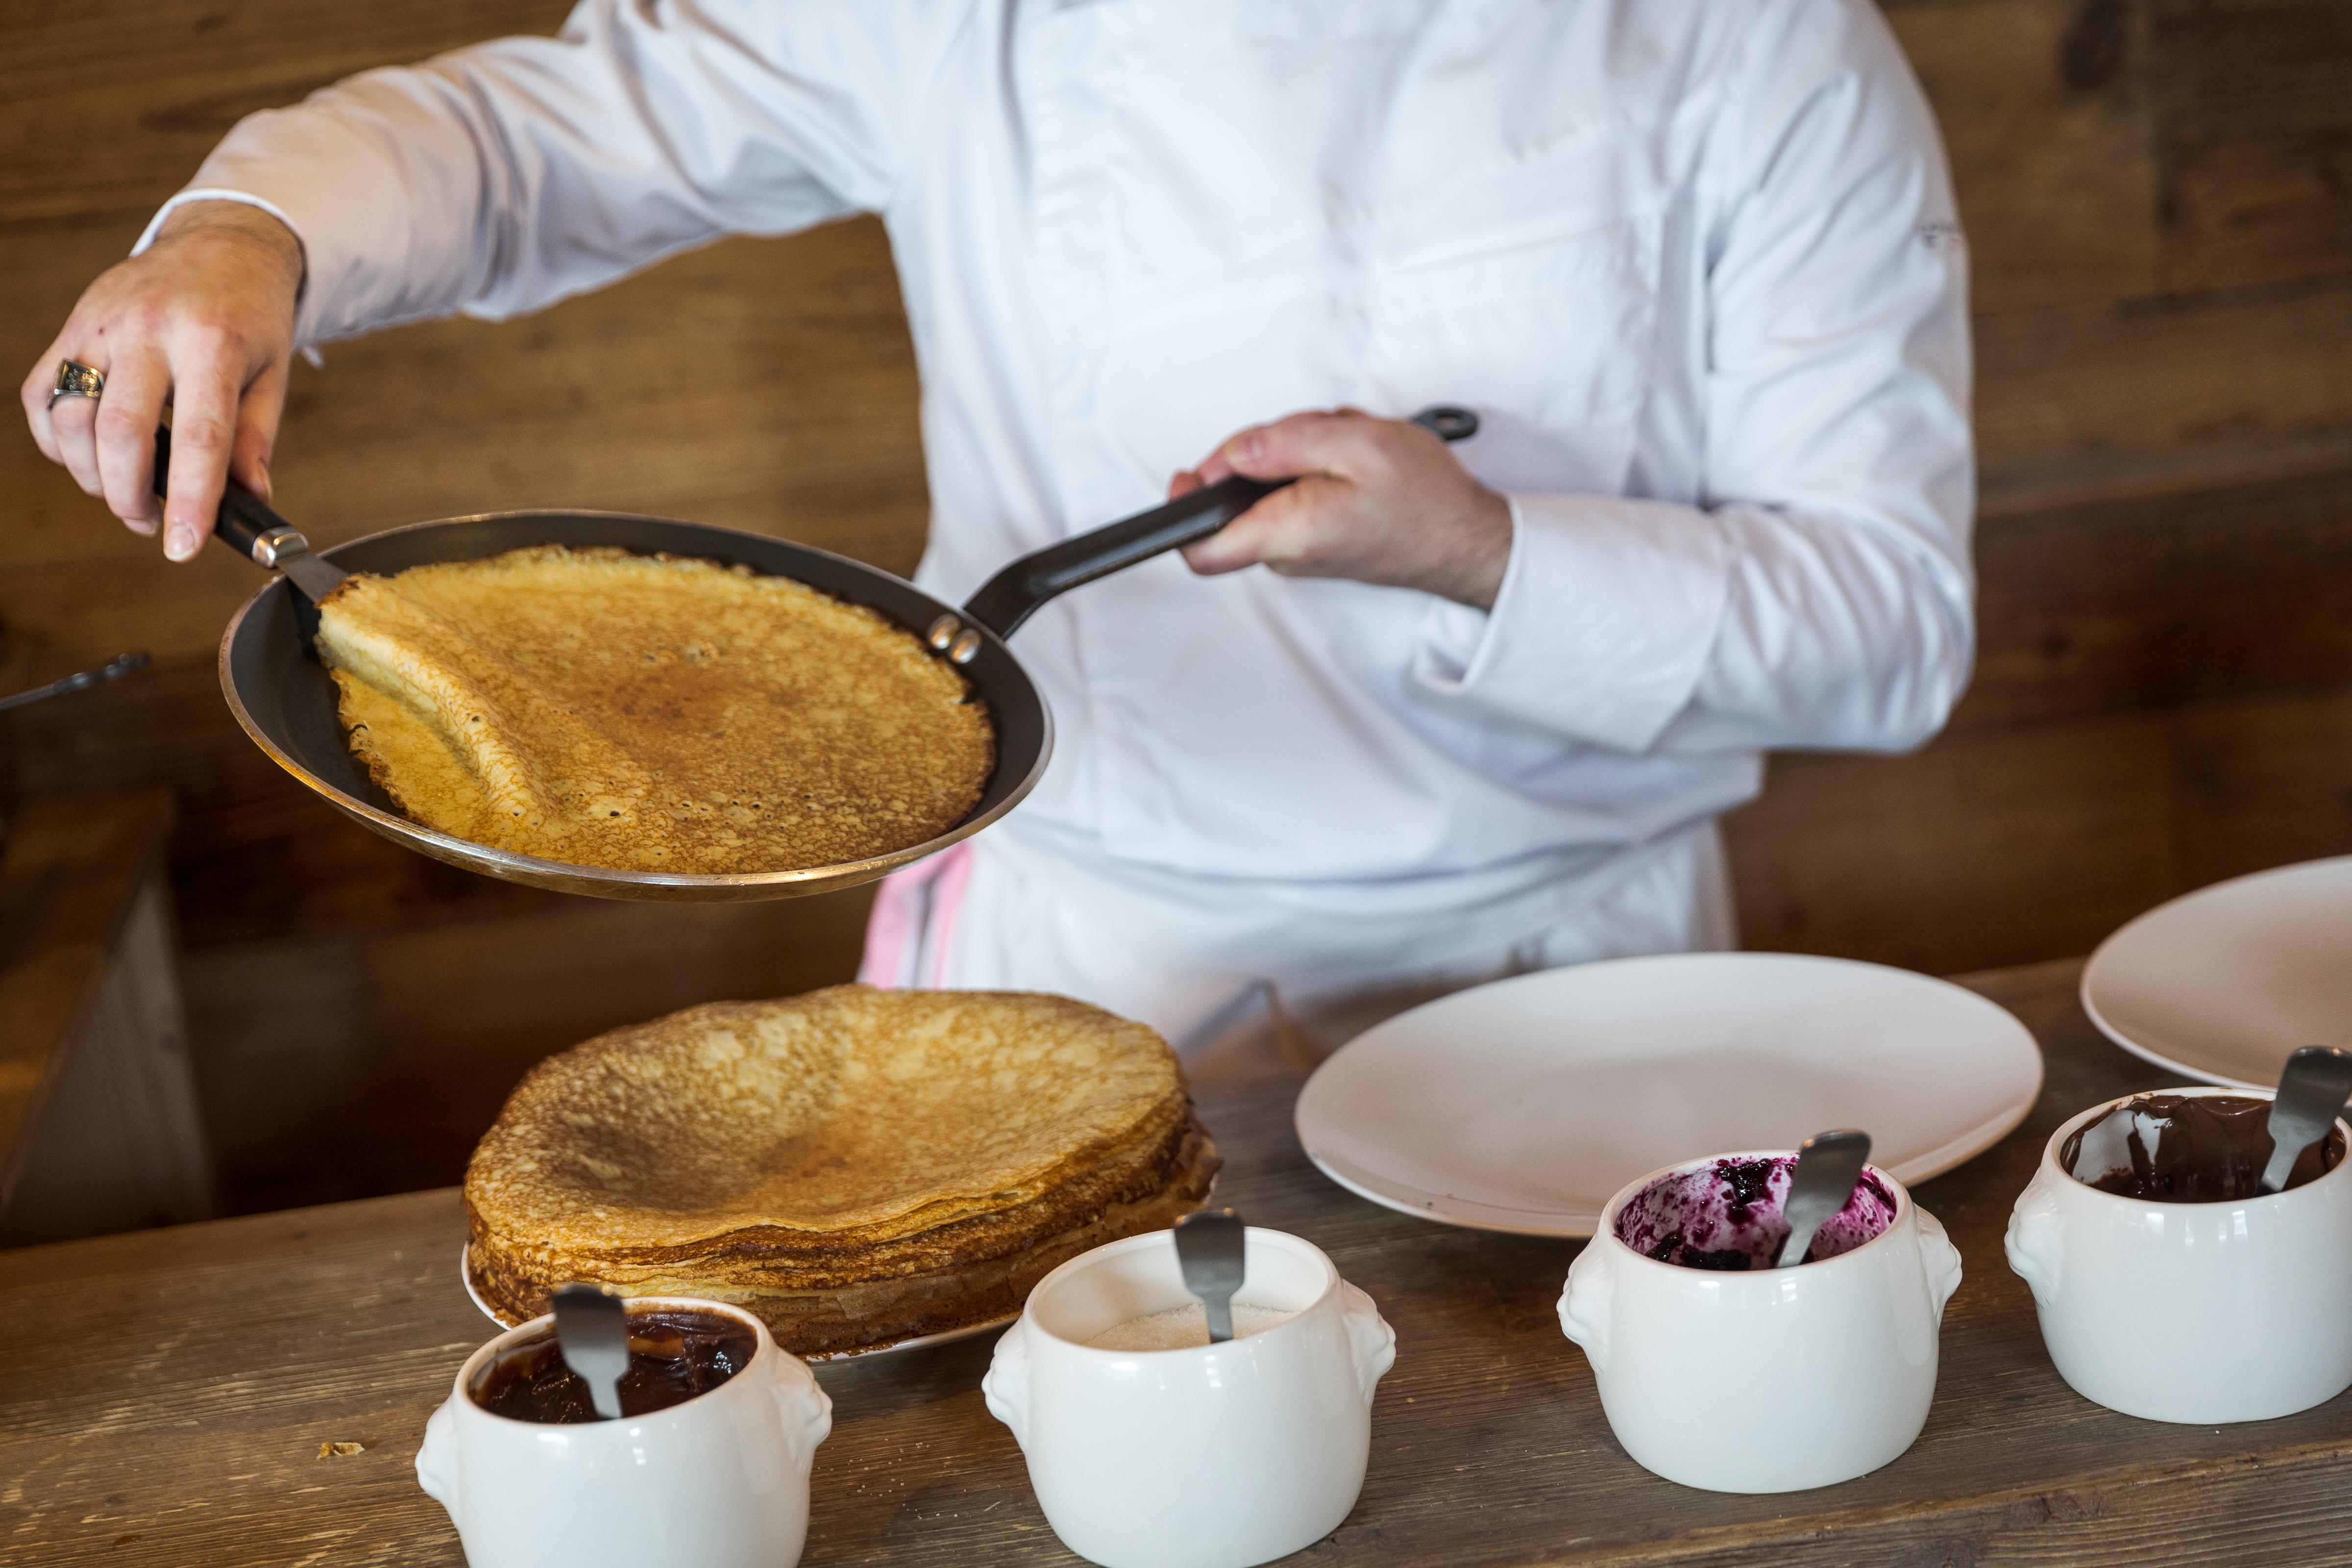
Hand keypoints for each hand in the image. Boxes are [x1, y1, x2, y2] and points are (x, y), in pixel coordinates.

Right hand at [21, 201, 302, 560]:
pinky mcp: (69, 327)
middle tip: (148, 523)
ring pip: (71, 419)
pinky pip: (40, 397)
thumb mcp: (272, 374)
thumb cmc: (250, 317)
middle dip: (129, 496)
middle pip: (119, 433)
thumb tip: (251, 502)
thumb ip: (256, 440)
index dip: (191, 502)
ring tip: (124, 492)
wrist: (219, 246)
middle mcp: (148, 330)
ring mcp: (100, 325)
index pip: (199, 437)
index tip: (184, 549)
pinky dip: (58, 442)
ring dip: (91, 476)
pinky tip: (90, 455)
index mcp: (213, 343)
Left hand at [1170, 407, 1512, 608]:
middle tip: (1308, 435)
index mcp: (1290, 533)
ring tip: (1344, 447)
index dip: (1181, 507)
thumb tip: (1233, 452)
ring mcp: (1299, 550)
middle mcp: (1287, 553)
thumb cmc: (1426, 500)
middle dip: (1260, 453)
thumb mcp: (1359, 444)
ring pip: (1264, 491)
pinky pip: (1290, 496)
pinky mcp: (1314, 541)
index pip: (1201, 549)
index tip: (1187, 473)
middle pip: (1232, 499)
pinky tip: (1351, 462)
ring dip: (1295, 455)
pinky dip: (1313, 468)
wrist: (1468, 541)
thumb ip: (1286, 443)